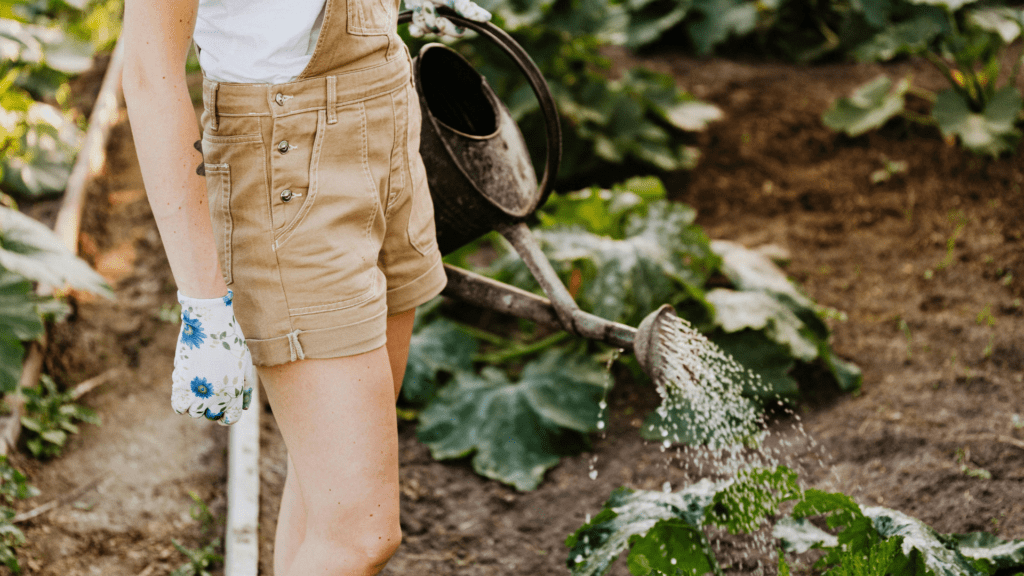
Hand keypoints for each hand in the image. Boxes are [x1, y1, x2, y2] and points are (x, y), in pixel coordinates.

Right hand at [171, 290, 256, 425]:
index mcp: (235, 391)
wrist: (210, 322)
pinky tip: (186, 389)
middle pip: (211, 415)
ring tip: (198, 387)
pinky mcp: (181, 383)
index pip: (231, 419)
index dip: (227, 416)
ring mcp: (199, 391)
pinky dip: (181, 402)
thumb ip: (245, 387)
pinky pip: (178, 406)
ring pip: (194, 412)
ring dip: (195, 404)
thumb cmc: (230, 340)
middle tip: (210, 391)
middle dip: (212, 407)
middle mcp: (217, 396)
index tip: (223, 408)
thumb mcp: (245, 363)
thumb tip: (244, 406)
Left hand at [406, 0, 491, 39]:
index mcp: (456, 9)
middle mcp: (446, 14)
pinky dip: (415, 28)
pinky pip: (419, 33)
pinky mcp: (418, 20)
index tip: (440, 20)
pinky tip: (413, 18)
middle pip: (444, 32)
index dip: (450, 28)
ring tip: (418, 4)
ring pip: (431, 30)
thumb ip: (464, 6)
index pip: (459, 29)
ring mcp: (432, 17)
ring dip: (422, 19)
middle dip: (434, 22)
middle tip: (426, 6)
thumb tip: (486, 17)